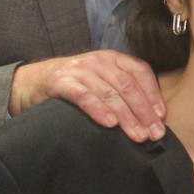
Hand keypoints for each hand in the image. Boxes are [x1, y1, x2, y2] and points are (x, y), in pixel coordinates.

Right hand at [9, 51, 165, 141]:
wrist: (32, 81)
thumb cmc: (76, 86)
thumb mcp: (102, 81)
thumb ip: (123, 91)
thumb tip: (152, 118)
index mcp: (114, 58)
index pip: (141, 72)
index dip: (154, 94)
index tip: (161, 117)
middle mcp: (99, 60)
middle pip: (128, 86)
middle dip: (144, 112)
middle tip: (154, 134)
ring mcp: (80, 69)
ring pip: (109, 92)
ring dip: (127, 116)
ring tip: (138, 135)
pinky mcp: (61, 81)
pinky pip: (84, 96)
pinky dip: (98, 110)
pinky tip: (109, 124)